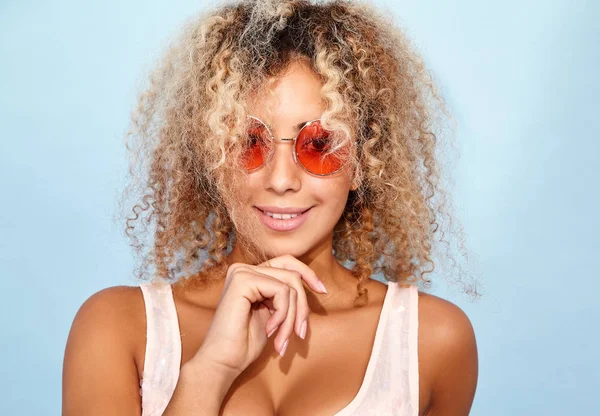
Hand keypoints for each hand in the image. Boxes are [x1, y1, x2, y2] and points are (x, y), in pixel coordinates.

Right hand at [191, 254, 326, 377]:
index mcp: (250, 274)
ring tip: (282, 340)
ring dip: (292, 317)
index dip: (308, 273)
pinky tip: (269, 330)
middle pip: (292, 275)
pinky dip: (283, 315)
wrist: (223, 362)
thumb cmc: (245, 344)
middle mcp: (244, 269)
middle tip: (300, 334)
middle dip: (301, 307)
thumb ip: (286, 296)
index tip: (323, 291)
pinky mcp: (243, 280)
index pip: (287, 263)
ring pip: (290, 285)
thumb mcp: (273, 314)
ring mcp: (242, 272)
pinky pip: (281, 292)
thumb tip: (313, 285)